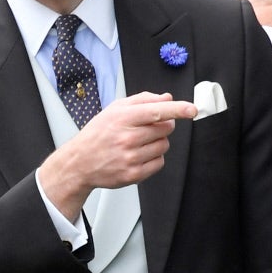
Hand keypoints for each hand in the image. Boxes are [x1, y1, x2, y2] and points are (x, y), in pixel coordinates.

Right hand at [37, 92, 198, 220]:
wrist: (80, 162)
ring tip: (139, 143)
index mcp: (122, 118)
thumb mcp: (114, 109)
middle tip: (146, 128)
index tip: (191, 109)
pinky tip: (139, 155)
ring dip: (158, 142)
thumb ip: (142, 100)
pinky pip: (159, 163)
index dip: (177, 109)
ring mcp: (130, 158)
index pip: (156, 111)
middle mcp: (127, 138)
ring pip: (164, 146)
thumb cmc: (98, 134)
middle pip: (165, 129)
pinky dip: (154, 158)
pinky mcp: (134, 174)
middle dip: (163, 126)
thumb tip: (167, 98)